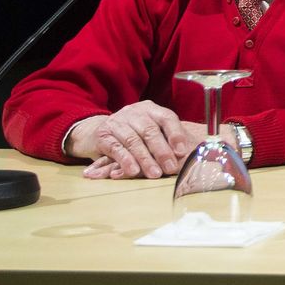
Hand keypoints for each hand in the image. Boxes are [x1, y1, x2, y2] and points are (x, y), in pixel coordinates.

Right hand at [68, 101, 203, 178]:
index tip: (182, 151)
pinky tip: (133, 171)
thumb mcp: (150, 131)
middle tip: (171, 168)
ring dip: (145, 159)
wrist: (95, 131)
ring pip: (133, 141)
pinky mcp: (103, 135)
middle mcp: (134, 112)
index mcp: (150, 109)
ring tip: (154, 174)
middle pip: (150, 131)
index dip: (176, 134)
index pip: (167, 118)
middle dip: (162, 151)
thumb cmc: (132, 134)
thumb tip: (189, 156)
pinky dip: (125, 160)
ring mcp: (117, 122)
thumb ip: (166, 140)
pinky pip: (116, 148)